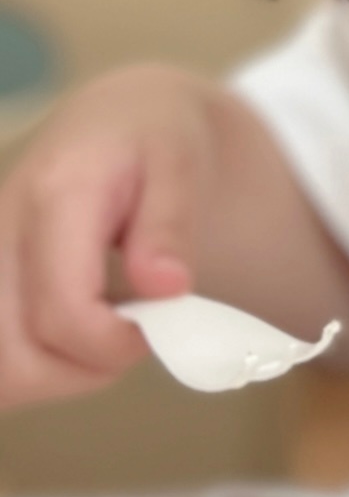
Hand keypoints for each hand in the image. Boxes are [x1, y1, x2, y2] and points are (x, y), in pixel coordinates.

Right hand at [0, 64, 216, 407]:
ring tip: (100, 333)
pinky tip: (65, 339)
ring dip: (53, 374)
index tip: (155, 325)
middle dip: (85, 368)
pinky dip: (28, 368)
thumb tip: (166, 287)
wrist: (110, 121)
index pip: (65, 313)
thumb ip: (171, 225)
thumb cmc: (153, 142)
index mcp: (55, 194)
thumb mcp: (182, 166)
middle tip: (131, 332)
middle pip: (17, 357)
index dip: (114, 344)